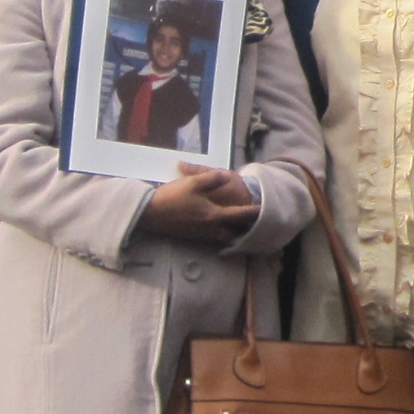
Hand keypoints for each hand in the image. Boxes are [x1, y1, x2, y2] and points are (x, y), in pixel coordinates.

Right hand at [144, 165, 261, 243]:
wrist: (149, 214)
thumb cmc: (172, 197)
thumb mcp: (193, 183)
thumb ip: (211, 178)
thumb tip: (224, 176)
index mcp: (213, 215)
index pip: (240, 215)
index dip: (254, 212)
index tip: (264, 210)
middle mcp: (210, 229)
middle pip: (234, 232)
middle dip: (244, 228)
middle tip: (254, 222)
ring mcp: (200, 235)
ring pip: (223, 237)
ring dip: (232, 232)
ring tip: (239, 226)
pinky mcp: (191, 236)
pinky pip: (212, 238)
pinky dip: (220, 234)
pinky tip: (218, 228)